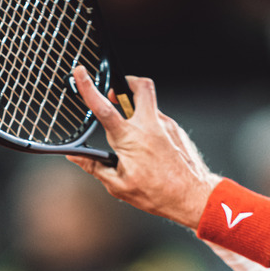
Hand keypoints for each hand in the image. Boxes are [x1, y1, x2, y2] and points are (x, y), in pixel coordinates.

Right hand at [66, 66, 220, 229]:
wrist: (193, 197)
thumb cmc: (158, 194)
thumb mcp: (118, 186)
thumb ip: (94, 166)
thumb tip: (76, 157)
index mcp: (130, 139)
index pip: (103, 108)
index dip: (88, 88)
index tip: (81, 72)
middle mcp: (149, 126)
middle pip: (139, 86)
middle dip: (127, 82)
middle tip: (117, 94)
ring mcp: (166, 126)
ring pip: (150, 105)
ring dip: (138, 112)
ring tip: (134, 136)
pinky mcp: (177, 131)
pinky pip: (160, 121)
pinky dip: (151, 129)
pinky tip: (151, 149)